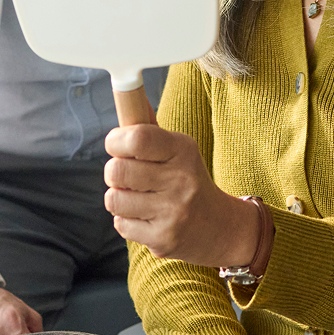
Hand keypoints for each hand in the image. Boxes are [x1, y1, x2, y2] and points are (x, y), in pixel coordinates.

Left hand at [104, 125, 258, 267]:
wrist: (219, 226)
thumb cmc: (188, 179)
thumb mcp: (178, 149)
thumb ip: (149, 127)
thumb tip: (128, 95)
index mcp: (182, 150)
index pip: (137, 138)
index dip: (115, 140)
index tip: (116, 144)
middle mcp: (180, 180)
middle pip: (116, 170)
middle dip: (114, 172)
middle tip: (126, 174)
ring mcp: (172, 211)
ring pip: (114, 199)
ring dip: (118, 197)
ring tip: (136, 196)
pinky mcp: (163, 239)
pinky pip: (121, 224)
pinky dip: (126, 220)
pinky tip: (145, 216)